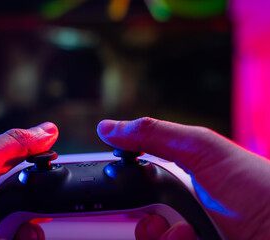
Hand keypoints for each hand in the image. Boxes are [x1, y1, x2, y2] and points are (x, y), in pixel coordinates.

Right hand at [97, 117, 269, 239]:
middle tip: (156, 212)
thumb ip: (153, 135)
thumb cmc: (255, 186)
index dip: (121, 184)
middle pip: (134, 214)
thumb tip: (109, 128)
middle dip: (138, 214)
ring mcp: (182, 233)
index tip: (112, 185)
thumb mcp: (201, 150)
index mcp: (176, 178)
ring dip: (157, 235)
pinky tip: (192, 238)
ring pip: (144, 235)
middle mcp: (177, 208)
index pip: (133, 181)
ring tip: (187, 230)